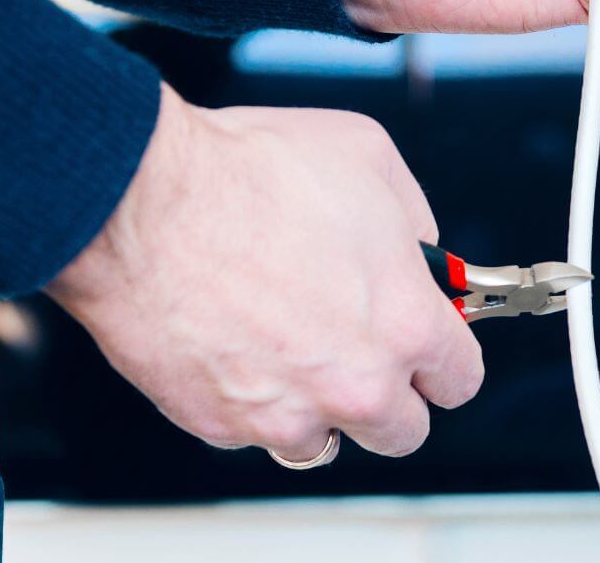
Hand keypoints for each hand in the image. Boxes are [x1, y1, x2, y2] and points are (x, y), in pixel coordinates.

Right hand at [48, 85, 483, 462]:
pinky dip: (250, 400)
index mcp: (404, 325)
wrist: (140, 202)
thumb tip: (418, 247)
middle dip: (391, 395)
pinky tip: (233, 344)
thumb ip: (412, 216)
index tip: (430, 349)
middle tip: (362, 350)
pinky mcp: (219, 424)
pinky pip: (252, 431)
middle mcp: (354, 384)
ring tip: (287, 347)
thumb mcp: (367, 156)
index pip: (459, 381)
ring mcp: (285, 414)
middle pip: (402, 432)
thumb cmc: (247, 172)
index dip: (445, 359)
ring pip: (324, 443)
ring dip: (318, 406)